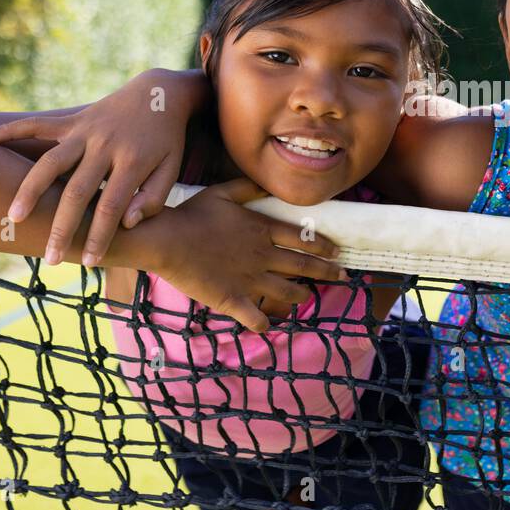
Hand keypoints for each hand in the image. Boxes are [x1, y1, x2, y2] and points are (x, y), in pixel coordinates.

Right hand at [0, 68, 201, 265]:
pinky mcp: (72, 120)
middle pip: (77, 191)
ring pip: (51, 161)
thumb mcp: (171, 168)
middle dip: (62, 227)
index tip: (88, 262)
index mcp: (132, 162)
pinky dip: (11, 129)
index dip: (99, 235)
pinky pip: (38, 124)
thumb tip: (127, 223)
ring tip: (13, 217)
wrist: (159, 95)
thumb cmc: (165, 140)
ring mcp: (85, 131)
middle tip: (50, 259)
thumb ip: (153, 198)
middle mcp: (105, 146)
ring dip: (30, 189)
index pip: (111, 207)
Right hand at [145, 177, 344, 332]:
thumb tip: (265, 184)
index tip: (337, 252)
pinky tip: (268, 325)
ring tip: (307, 298)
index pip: (303, 238)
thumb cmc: (192, 215)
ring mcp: (250, 279)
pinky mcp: (233, 300)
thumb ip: (247, 189)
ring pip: (287, 292)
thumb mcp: (222, 193)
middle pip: (304, 266)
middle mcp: (263, 256)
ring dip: (301, 296)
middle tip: (343, 276)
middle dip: (327, 272)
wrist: (167, 240)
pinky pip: (256, 317)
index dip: (323, 246)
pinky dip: (265, 323)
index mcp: (262, 230)